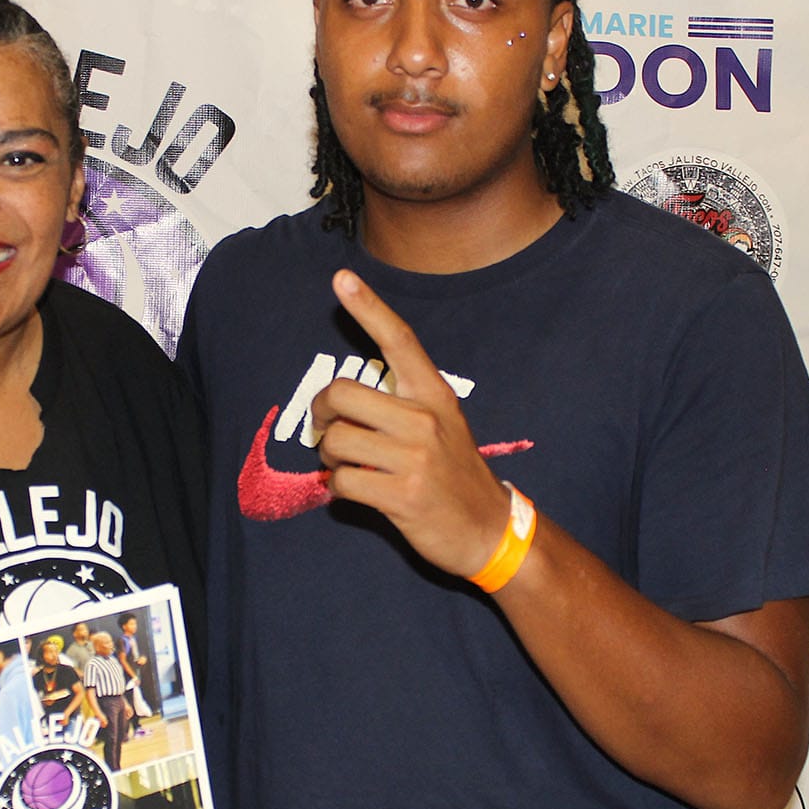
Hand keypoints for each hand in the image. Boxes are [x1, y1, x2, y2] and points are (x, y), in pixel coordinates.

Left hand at [310, 270, 515, 578]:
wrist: (488, 530)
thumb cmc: (454, 474)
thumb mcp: (443, 424)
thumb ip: (401, 404)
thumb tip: (341, 400)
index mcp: (434, 394)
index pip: (399, 341)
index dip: (368, 307)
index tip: (342, 278)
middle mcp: (425, 419)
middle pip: (342, 393)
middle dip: (321, 414)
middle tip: (326, 430)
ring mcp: (416, 458)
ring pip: (336, 442)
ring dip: (330, 459)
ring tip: (348, 467)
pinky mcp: (404, 496)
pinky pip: (342, 482)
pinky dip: (339, 489)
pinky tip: (358, 492)